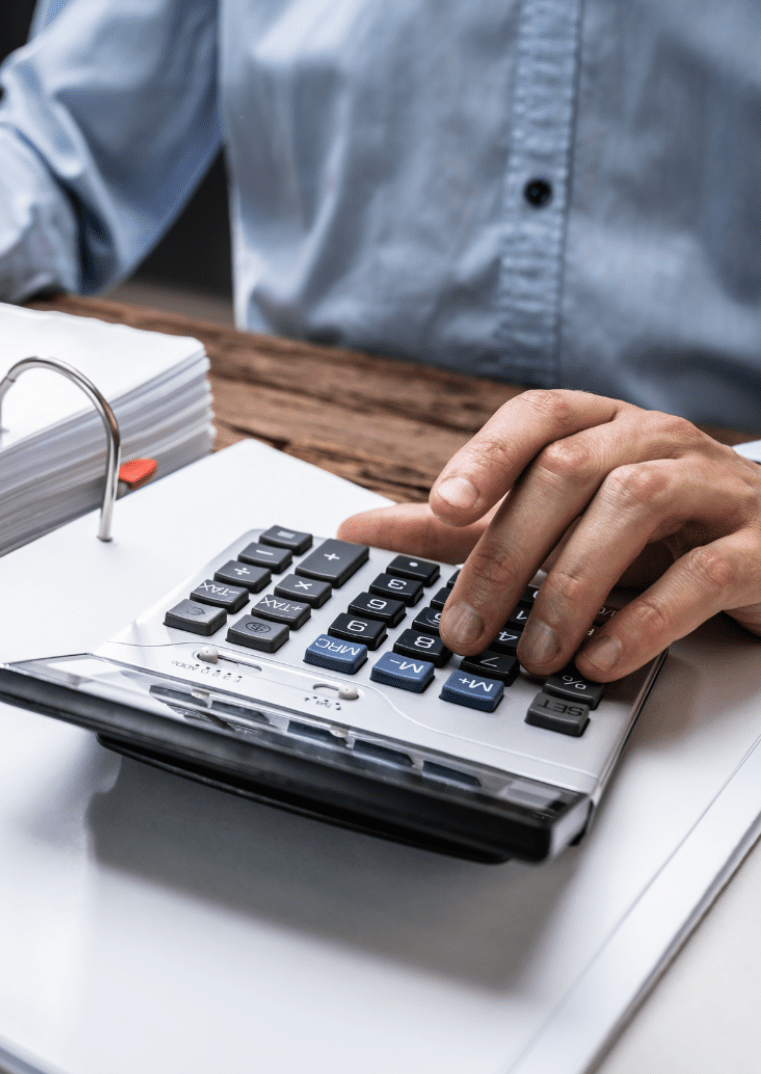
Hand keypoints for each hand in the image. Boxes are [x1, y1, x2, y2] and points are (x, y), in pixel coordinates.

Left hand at [338, 390, 760, 681]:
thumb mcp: (553, 519)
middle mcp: (657, 441)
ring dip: (570, 587)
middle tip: (466, 626)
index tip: (443, 507)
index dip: (487, 455)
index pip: (538, 415)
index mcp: (603, 425)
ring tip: (534, 652)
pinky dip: (644, 619)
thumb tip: (358, 529)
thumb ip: (461, 526)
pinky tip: (601, 658)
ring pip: (634, 507)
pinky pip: (701, 574)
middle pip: (569, 472)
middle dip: (507, 553)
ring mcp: (715, 487)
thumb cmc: (652, 529)